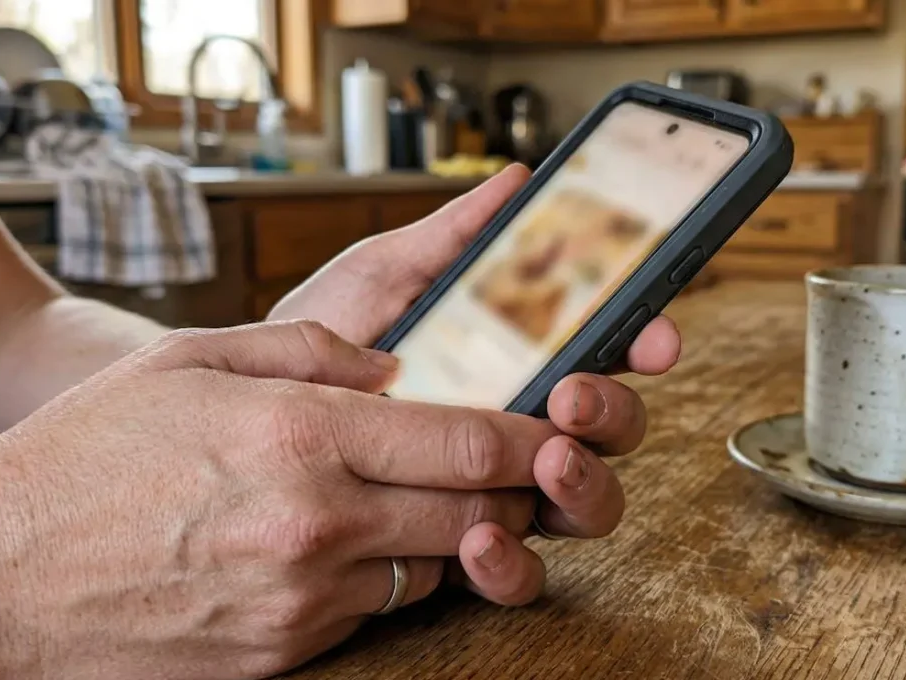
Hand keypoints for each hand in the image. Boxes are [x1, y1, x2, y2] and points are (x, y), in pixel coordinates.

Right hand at [0, 322, 588, 677]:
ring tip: (424, 499)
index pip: (470, 442)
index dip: (534, 437)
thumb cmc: (89, 451)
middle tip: (520, 465)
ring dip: (452, 534)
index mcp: (302, 434)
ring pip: (435, 566)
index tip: (562, 426)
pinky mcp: (284, 652)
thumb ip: (311, 350)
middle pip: (476, 514)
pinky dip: (385, 576)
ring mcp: (302, 599)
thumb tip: (395, 368)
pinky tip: (350, 544)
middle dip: (515, 490)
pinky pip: (374, 610)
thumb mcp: (193, 358)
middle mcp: (316, 523)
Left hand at [265, 166, 681, 593]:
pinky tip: (481, 538)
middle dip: (613, 413)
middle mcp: (528, 426)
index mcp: (526, 357)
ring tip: (548, 463)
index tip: (653, 335)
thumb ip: (450, 238)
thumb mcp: (384, 277)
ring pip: (587, 504)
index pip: (610, 348)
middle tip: (574, 396)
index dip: (644, 340)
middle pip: (615, 430)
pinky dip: (512, 560)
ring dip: (583, 486)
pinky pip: (518, 572)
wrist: (253, 421)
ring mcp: (503, 490)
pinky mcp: (464, 550)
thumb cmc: (327, 339)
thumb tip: (518, 182)